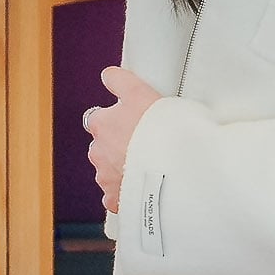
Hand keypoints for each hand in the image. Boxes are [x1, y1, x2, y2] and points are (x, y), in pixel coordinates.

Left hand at [85, 65, 164, 215]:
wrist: (177, 169)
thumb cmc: (162, 130)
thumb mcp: (141, 92)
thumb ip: (120, 81)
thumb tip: (108, 75)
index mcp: (101, 125)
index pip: (99, 117)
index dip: (117, 118)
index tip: (132, 121)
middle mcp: (98, 152)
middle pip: (103, 145)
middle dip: (119, 145)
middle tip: (146, 143)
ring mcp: (106, 177)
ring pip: (110, 170)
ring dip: (123, 167)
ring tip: (149, 164)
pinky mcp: (117, 199)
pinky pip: (117, 195)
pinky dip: (127, 192)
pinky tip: (144, 186)